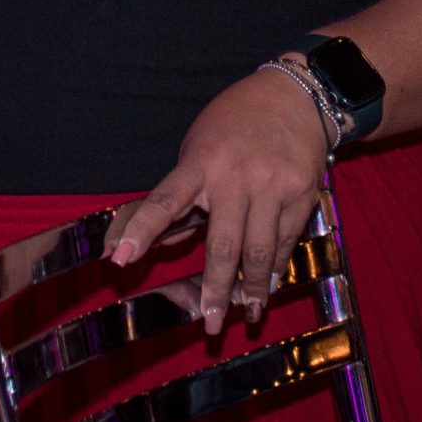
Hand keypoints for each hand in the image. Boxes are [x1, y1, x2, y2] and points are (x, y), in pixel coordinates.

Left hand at [107, 67, 330, 335]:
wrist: (293, 97)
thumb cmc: (231, 126)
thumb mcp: (196, 150)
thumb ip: (176, 197)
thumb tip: (139, 240)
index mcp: (200, 163)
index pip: (163, 201)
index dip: (139, 231)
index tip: (119, 260)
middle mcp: (236, 176)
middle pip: (223, 244)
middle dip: (216, 288)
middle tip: (210, 324)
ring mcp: (273, 186)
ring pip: (259, 251)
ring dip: (253, 288)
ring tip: (248, 313)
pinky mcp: (302, 194)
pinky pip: (285, 242)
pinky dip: (276, 267)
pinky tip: (270, 285)